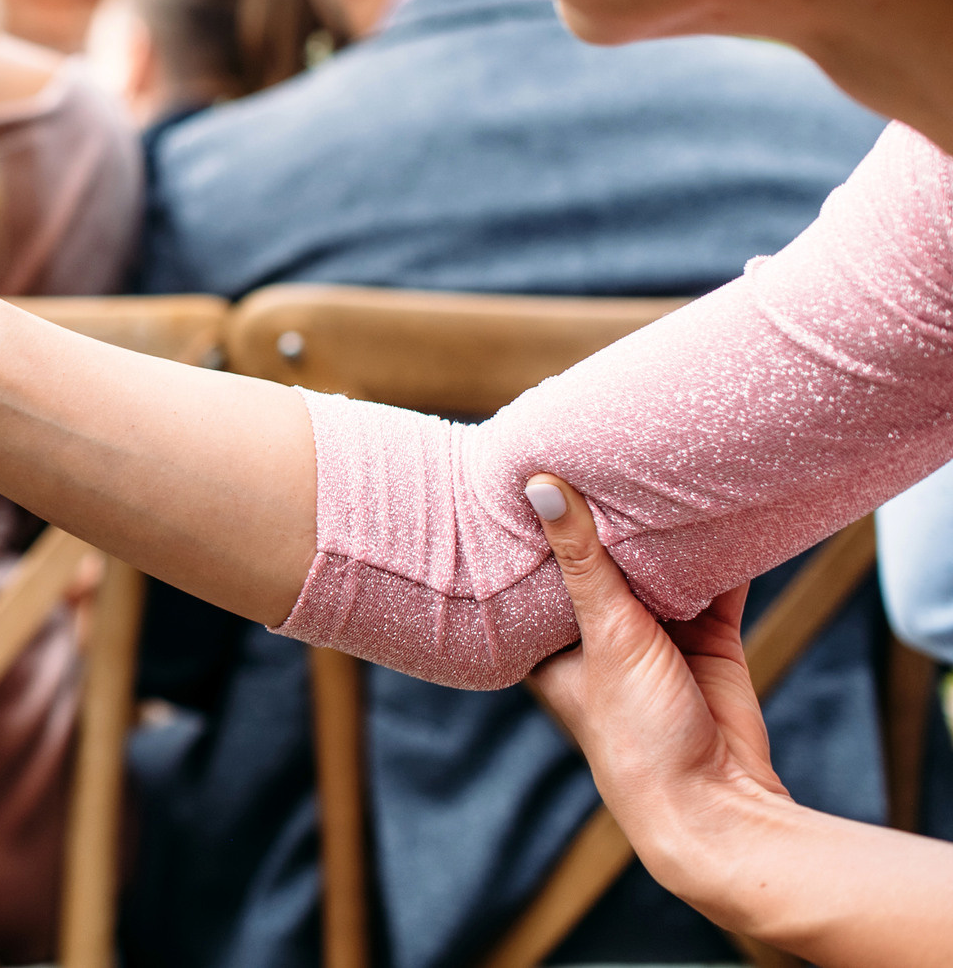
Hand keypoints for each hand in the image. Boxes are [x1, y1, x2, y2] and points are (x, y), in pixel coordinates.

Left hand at [524, 475, 793, 926]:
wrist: (716, 803)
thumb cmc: (635, 732)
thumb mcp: (605, 634)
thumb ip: (581, 560)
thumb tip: (539, 483)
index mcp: (547, 638)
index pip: (532, 566)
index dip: (531, 522)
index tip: (523, 457)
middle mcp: (596, 633)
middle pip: (601, 560)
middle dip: (606, 515)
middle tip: (602, 442)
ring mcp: (653, 636)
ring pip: (657, 568)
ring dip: (665, 531)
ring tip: (664, 463)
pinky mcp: (705, 641)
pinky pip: (711, 585)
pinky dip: (718, 555)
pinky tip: (722, 508)